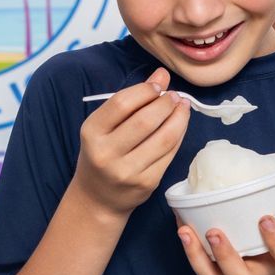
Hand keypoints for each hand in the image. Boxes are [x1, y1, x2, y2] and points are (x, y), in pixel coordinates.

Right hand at [73, 67, 190, 215]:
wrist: (98, 198)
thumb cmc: (102, 154)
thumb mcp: (103, 127)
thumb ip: (131, 101)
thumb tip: (161, 75)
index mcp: (91, 133)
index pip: (122, 103)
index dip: (145, 90)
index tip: (158, 84)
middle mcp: (106, 153)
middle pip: (145, 120)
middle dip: (166, 103)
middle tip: (174, 96)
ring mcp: (127, 171)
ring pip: (164, 138)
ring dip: (179, 117)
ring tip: (182, 107)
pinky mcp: (146, 183)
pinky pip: (169, 153)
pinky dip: (179, 135)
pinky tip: (179, 126)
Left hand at [177, 162, 274, 274]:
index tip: (265, 219)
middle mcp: (259, 271)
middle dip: (226, 257)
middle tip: (215, 232)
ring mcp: (238, 273)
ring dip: (197, 257)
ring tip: (185, 231)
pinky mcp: (222, 270)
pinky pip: (203, 269)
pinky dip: (189, 252)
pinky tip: (181, 225)